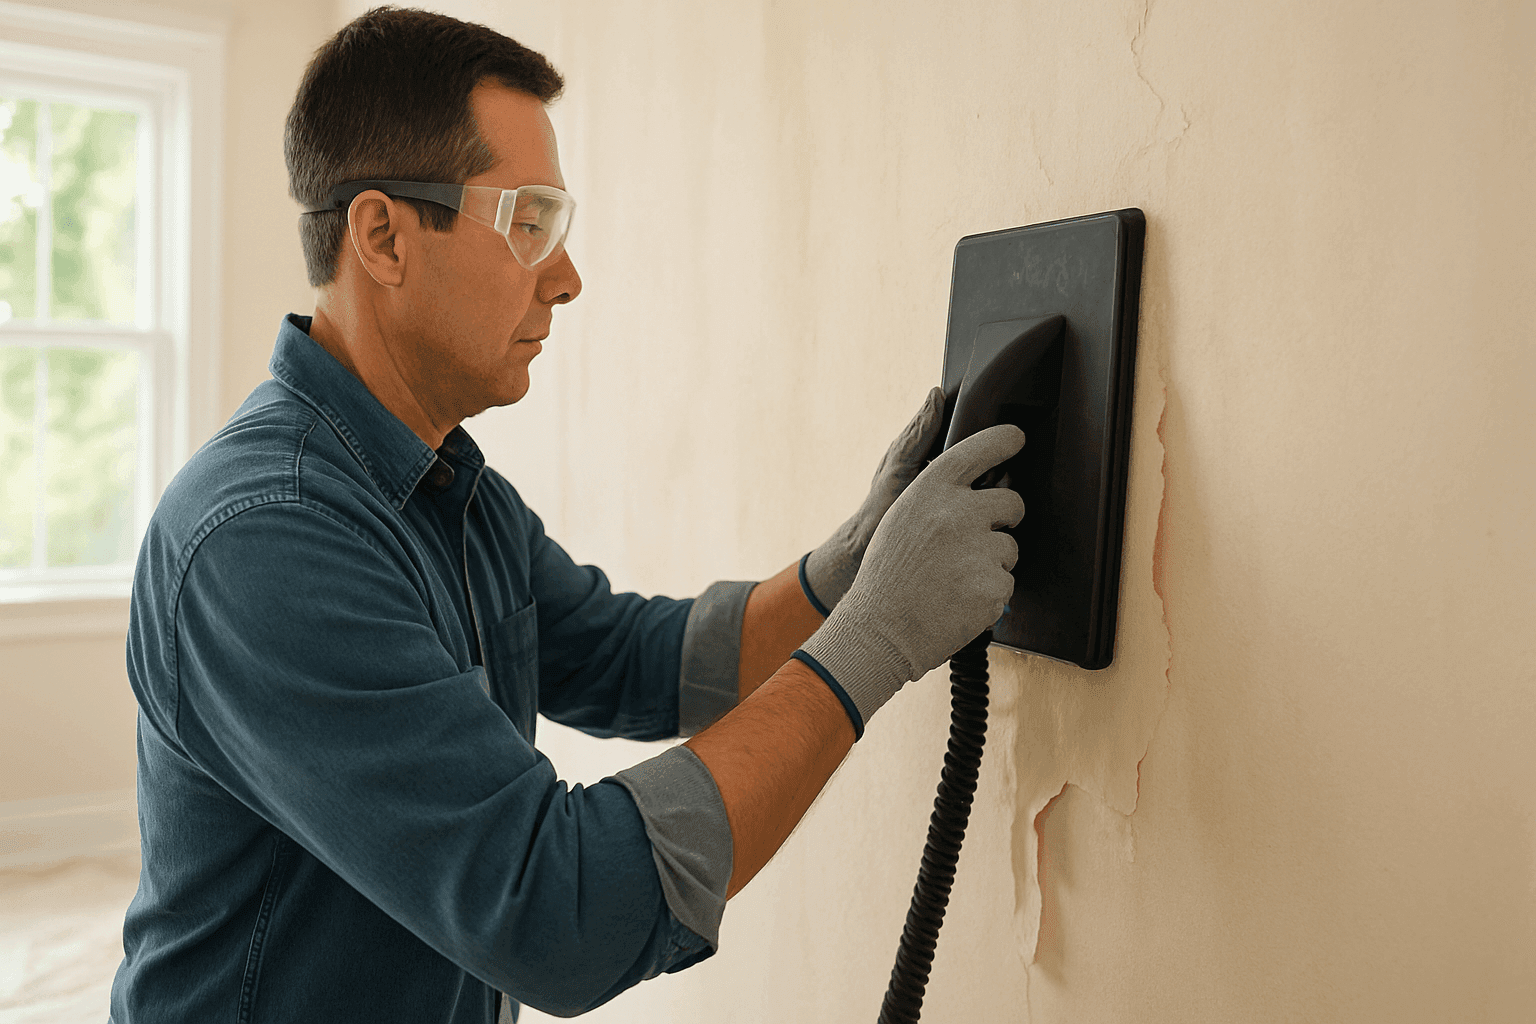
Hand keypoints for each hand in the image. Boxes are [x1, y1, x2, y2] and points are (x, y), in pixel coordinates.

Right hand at [797, 424, 1025, 730]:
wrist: (879, 631)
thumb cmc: (887, 576)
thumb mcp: (901, 520)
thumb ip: (938, 499)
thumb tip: (981, 489)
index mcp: (931, 490)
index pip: (978, 450)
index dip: (1003, 440)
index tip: (1016, 438)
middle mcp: (958, 512)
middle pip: (1012, 502)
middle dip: (1004, 520)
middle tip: (976, 541)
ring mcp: (979, 548)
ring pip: (1010, 547)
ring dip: (992, 562)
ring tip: (953, 580)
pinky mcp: (994, 584)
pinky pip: (1008, 582)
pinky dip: (990, 593)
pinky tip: (960, 600)